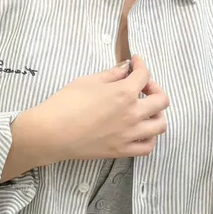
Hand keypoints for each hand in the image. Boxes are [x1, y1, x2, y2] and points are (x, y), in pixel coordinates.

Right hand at [33, 55, 169, 162]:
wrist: (51, 133)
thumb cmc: (65, 104)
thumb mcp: (88, 81)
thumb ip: (111, 75)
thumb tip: (125, 69)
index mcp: (125, 93)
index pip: (144, 75)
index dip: (141, 65)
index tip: (136, 63)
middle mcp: (133, 113)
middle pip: (161, 100)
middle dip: (155, 88)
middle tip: (142, 87)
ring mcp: (130, 134)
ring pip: (160, 125)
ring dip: (157, 114)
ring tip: (146, 110)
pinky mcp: (122, 150)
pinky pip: (147, 147)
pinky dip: (149, 138)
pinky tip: (141, 131)